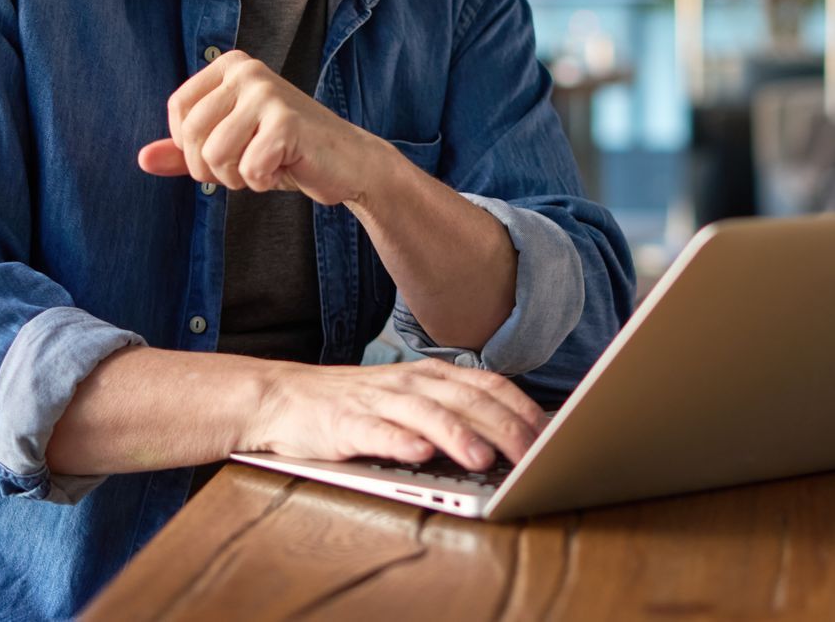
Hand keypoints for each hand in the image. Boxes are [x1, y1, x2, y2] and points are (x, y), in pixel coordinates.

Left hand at [137, 49, 383, 206]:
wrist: (347, 163)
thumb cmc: (285, 152)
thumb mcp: (229, 147)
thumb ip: (185, 152)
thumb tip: (142, 159)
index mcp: (230, 65)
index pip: (178, 110)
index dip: (190, 147)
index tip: (223, 151)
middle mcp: (248, 70)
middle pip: (193, 136)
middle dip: (212, 168)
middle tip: (246, 165)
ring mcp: (268, 93)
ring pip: (215, 156)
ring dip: (239, 176)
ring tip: (267, 164)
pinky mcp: (287, 123)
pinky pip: (248, 169)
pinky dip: (263, 181)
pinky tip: (285, 167)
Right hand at [241, 359, 547, 470]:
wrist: (284, 397)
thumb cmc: (354, 404)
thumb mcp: (408, 399)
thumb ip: (450, 410)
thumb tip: (505, 437)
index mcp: (430, 376)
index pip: (487, 386)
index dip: (522, 408)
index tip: (551, 433)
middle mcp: (409, 383)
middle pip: (466, 401)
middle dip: (504, 428)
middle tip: (533, 455)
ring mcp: (376, 402)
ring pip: (426, 415)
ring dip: (457, 436)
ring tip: (482, 459)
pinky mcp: (345, 424)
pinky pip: (376, 432)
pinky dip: (399, 441)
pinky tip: (418, 454)